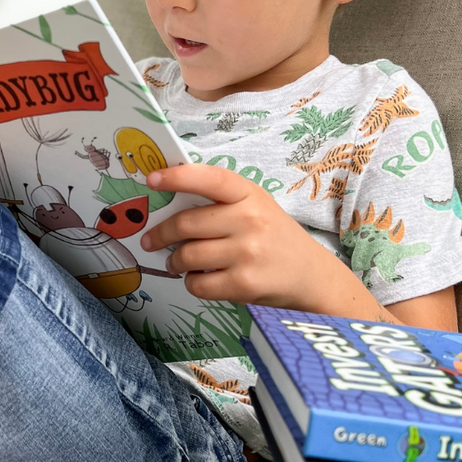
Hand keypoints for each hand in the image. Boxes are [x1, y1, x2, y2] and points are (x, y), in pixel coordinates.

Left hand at [139, 164, 348, 309]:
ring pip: (187, 256)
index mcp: (249, 194)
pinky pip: (198, 284)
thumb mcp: (255, 206)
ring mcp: (247, 253)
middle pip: (186, 224)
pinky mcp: (244, 284)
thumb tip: (168, 204)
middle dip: (161, 234)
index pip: (210, 179)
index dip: (178, 177)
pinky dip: (192, 283)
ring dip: (174, 261)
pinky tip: (200, 278)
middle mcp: (249, 220)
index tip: (152, 179)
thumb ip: (219, 201)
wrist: (311, 275)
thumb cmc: (274, 236)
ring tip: (176, 262)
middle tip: (151, 240)